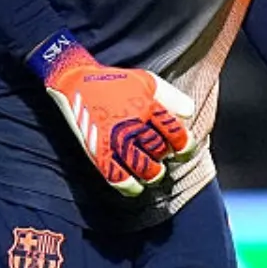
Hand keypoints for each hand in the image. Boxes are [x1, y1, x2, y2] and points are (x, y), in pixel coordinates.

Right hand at [33, 32, 197, 196]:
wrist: (76, 83)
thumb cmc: (116, 82)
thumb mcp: (147, 80)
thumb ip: (172, 96)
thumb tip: (190, 114)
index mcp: (148, 106)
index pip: (177, 135)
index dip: (185, 147)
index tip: (182, 150)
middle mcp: (133, 125)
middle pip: (161, 152)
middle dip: (164, 155)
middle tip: (159, 153)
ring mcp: (115, 140)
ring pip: (145, 169)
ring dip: (152, 173)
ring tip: (151, 169)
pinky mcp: (99, 153)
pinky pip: (119, 179)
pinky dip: (131, 187)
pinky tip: (135, 185)